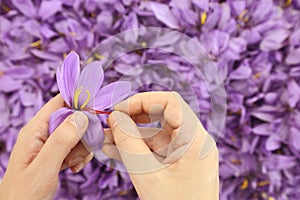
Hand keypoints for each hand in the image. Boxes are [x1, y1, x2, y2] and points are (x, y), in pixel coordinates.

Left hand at [0, 95, 91, 199]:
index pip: (60, 102)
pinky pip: (76, 146)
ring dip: (83, 147)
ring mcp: (50, 143)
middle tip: (82, 150)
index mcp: (36, 129)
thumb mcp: (44, 167)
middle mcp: (43, 132)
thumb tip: (82, 116)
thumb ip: (61, 141)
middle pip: (73, 118)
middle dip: (84, 132)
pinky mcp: (56, 153)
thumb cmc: (24, 194)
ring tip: (75, 164)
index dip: (80, 102)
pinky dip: (80, 156)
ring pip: (78, 133)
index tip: (97, 112)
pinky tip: (74, 168)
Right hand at [103, 92, 218, 199]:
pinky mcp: (177, 164)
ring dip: (131, 134)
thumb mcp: (147, 175)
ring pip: (155, 133)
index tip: (119, 110)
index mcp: (196, 140)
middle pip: (162, 116)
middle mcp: (194, 142)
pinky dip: (136, 148)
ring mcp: (185, 154)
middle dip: (133, 116)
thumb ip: (129, 143)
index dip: (143, 101)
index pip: (171, 103)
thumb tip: (115, 118)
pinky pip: (155, 149)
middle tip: (109, 122)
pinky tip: (114, 148)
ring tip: (105, 137)